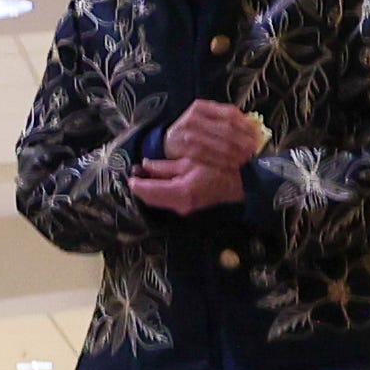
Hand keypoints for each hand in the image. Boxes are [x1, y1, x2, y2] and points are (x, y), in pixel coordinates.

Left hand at [127, 151, 246, 214]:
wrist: (239, 183)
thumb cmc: (219, 168)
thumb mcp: (190, 162)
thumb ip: (165, 166)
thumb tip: (146, 165)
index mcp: (181, 191)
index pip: (149, 192)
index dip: (136, 184)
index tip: (130, 175)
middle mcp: (180, 205)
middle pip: (150, 200)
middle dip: (140, 187)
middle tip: (134, 174)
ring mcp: (184, 208)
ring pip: (157, 201)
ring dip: (148, 190)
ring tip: (142, 175)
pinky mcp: (186, 206)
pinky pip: (166, 201)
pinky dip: (157, 192)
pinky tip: (156, 180)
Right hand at [159, 101, 269, 173]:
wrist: (168, 142)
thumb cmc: (192, 131)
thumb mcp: (207, 120)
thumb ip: (227, 121)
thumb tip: (254, 128)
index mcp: (202, 107)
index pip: (229, 113)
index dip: (246, 125)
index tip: (257, 135)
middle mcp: (194, 117)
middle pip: (226, 129)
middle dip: (243, 141)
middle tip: (254, 150)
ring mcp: (187, 132)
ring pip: (218, 143)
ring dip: (235, 153)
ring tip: (246, 158)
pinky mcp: (183, 148)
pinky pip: (207, 155)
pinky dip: (221, 161)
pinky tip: (231, 164)